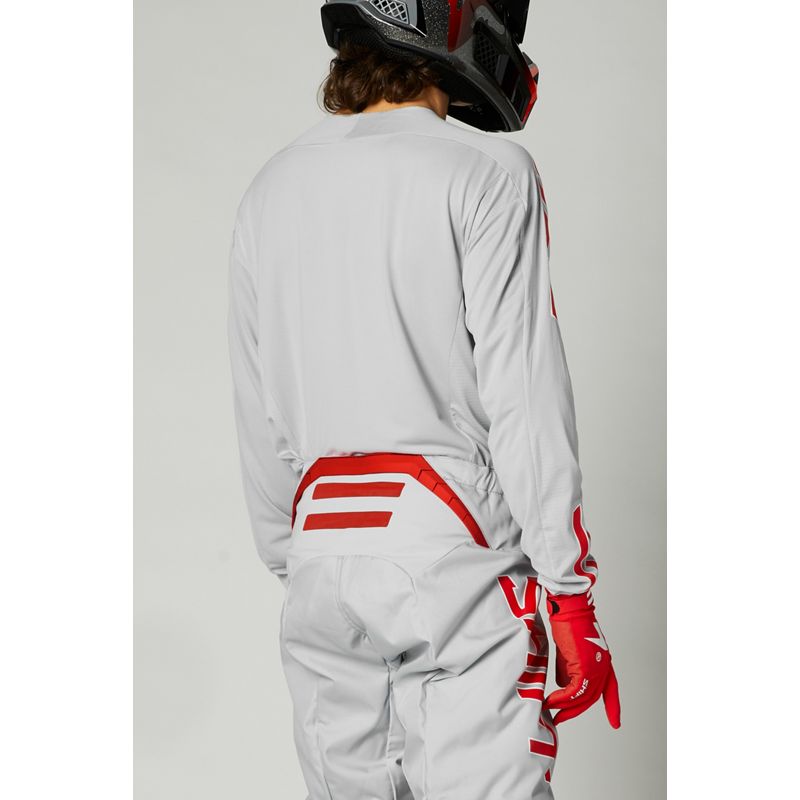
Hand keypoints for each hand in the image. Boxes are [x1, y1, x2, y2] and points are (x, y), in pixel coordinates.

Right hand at [544, 591, 620, 727]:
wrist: (568, 609)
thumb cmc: (568, 623)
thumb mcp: (570, 651)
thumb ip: (570, 668)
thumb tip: (563, 683)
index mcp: (604, 663)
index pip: (611, 691)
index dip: (613, 708)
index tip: (616, 723)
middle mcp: (603, 667)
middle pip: (591, 698)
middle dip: (574, 711)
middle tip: (560, 718)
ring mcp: (595, 668)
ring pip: (581, 697)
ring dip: (564, 706)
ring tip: (550, 708)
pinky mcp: (584, 667)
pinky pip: (572, 691)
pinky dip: (561, 699)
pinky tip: (550, 700)